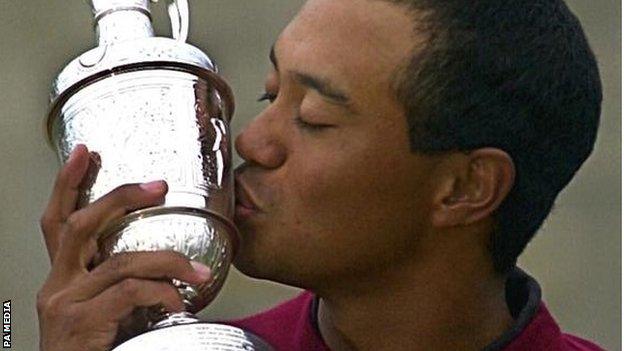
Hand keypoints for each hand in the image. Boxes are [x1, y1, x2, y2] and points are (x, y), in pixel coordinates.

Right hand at [37, 145, 211, 350]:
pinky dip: (161, 292)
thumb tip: (164, 263)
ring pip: (119, 261)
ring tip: (196, 271)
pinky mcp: (80, 323)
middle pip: (79, 226)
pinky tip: (178, 302)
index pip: (58, 221)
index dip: (68, 185)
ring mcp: (65, 304)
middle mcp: (58, 286)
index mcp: (64, 278)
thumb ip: (120, 283)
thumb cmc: (96, 348)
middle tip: (158, 186)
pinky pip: (129, 291)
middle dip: (120, 198)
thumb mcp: (103, 308)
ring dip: (167, 261)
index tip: (85, 153)